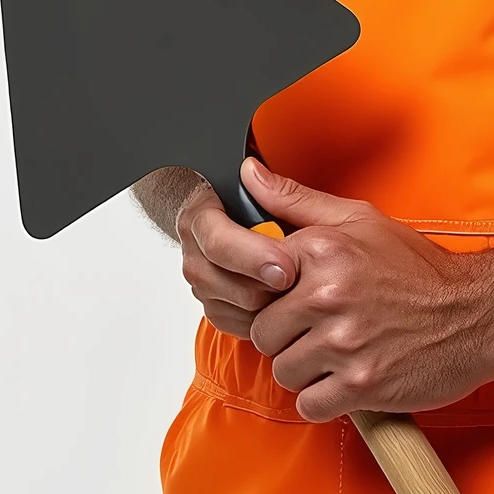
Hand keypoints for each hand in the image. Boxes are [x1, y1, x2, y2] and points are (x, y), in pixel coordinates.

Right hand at [172, 176, 294, 340]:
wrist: (266, 230)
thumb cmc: (280, 212)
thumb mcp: (297, 199)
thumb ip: (280, 190)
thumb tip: (252, 171)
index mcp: (204, 214)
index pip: (216, 239)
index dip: (252, 256)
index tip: (286, 267)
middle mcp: (196, 249)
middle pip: (215, 278)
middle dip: (259, 284)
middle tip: (292, 283)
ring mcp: (203, 279)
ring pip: (221, 304)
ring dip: (259, 304)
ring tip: (290, 292)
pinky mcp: (215, 304)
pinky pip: (230, 322)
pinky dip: (256, 321)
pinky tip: (278, 306)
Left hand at [242, 159, 493, 421]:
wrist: (476, 313)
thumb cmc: (418, 270)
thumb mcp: (360, 220)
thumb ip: (297, 201)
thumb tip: (250, 174)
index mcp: (323, 251)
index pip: (254, 284)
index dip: (270, 296)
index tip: (290, 299)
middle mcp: (328, 295)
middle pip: (264, 334)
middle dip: (288, 337)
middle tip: (320, 330)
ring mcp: (344, 344)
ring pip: (284, 372)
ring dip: (306, 371)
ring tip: (337, 353)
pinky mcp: (360, 385)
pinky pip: (309, 404)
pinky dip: (325, 398)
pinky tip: (347, 377)